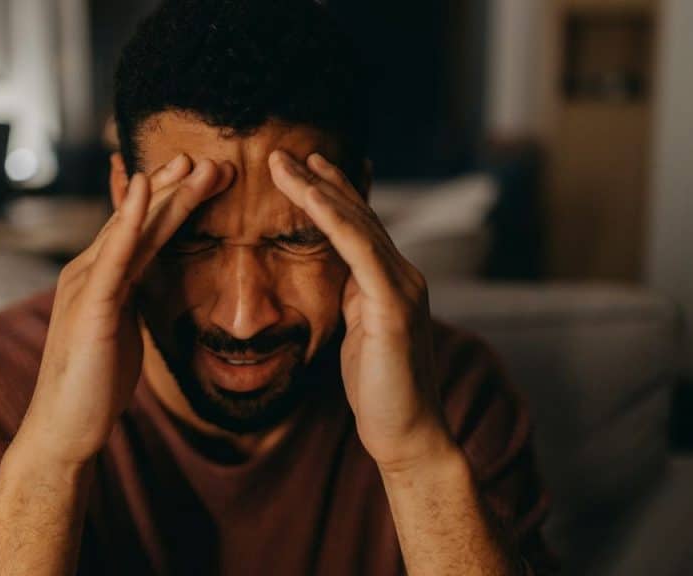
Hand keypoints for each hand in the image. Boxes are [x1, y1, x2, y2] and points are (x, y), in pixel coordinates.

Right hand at [14, 155, 233, 467]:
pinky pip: (114, 256)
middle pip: (139, 220)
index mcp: (102, 278)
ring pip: (132, 230)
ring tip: (193, 164)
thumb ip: (131, 296)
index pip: (141, 230)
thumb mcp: (121, 328)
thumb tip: (149, 279)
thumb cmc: (95, 381)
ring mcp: (87, 285)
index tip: (203, 175)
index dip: (171, 201)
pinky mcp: (91, 307)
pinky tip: (144, 191)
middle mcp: (89, 271)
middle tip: (210, 158)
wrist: (65, 427)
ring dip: (164, 194)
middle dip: (175, 187)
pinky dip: (128, 221)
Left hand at [269, 151, 452, 472]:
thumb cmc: (379, 391)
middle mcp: (402, 275)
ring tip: (286, 162)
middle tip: (285, 151)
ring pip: (357, 223)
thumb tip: (339, 282)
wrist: (407, 433)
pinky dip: (333, 218)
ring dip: (318, 188)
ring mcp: (402, 286)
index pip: (359, 227)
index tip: (305, 167)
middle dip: (320, 180)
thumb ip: (355, 301)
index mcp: (391, 283)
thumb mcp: (359, 335)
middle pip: (357, 215)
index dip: (334, 193)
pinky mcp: (393, 304)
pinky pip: (358, 250)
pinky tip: (309, 195)